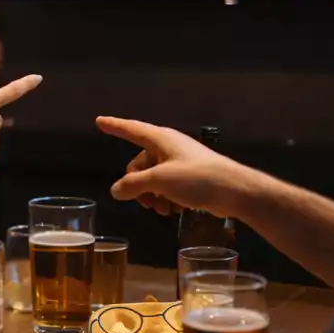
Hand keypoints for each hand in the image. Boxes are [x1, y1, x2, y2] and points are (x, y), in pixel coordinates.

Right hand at [96, 116, 254, 217]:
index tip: (99, 121)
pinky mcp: (190, 177)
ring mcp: (179, 162)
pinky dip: (166, 198)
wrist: (234, 191)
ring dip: (151, 196)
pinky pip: (167, 186)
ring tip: (162, 210)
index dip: (114, 126)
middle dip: (138, 186)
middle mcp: (168, 147)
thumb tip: (115, 191)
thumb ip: (133, 185)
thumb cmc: (196, 178)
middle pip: (139, 165)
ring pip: (152, 178)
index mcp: (160, 139)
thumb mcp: (159, 181)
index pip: (130, 129)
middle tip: (146, 203)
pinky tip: (174, 210)